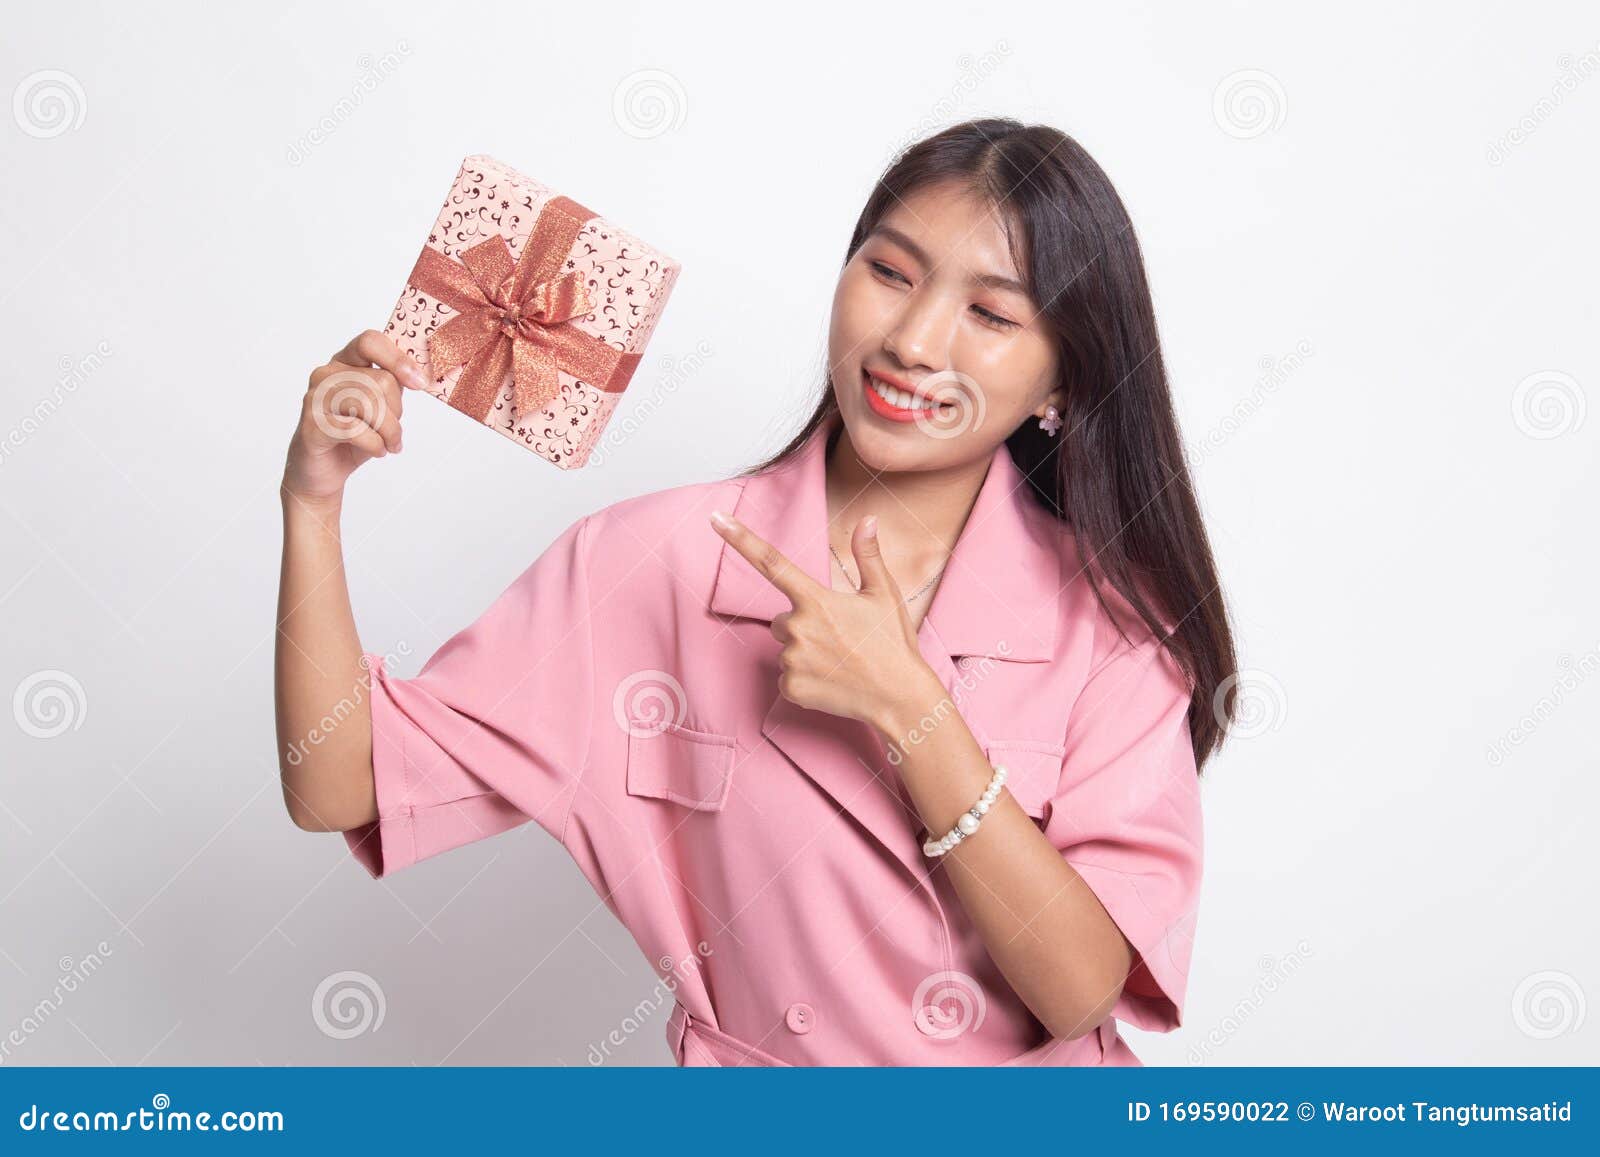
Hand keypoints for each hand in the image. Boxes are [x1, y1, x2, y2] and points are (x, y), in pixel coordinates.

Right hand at [282, 330, 429, 507]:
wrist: (321, 470)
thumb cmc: (352, 437)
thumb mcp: (379, 407)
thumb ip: (391, 386)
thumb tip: (419, 375)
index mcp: (344, 362)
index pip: (370, 342)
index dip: (398, 359)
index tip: (418, 382)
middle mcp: (326, 374)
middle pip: (381, 381)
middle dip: (397, 412)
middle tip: (394, 432)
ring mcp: (316, 398)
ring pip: (371, 405)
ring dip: (390, 432)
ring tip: (389, 444)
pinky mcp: (312, 424)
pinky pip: (356, 430)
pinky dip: (375, 445)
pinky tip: (377, 451)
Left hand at [709, 509, 939, 731]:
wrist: (900, 697)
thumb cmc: (893, 645)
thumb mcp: (884, 594)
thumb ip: (868, 555)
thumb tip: (867, 520)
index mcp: (816, 600)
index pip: (771, 562)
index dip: (739, 538)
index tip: (715, 519)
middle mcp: (798, 628)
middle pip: (783, 620)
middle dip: (803, 626)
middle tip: (838, 639)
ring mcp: (791, 660)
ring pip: (786, 649)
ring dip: (804, 653)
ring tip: (839, 661)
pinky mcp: (790, 688)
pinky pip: (786, 677)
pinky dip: (804, 679)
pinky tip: (831, 681)